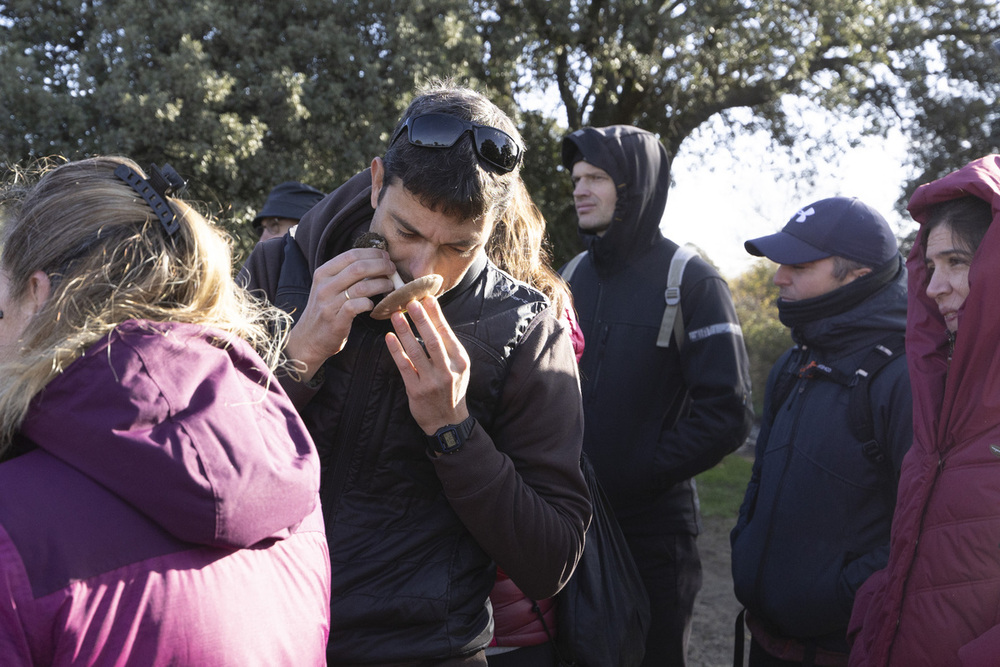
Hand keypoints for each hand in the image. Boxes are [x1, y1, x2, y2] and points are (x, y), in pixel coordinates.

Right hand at [284, 247, 395, 379]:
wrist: (309, 338)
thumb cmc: (325, 310)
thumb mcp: (328, 287)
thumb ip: (346, 274)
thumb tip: (374, 260)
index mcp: (323, 273)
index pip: (351, 255)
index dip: (372, 253)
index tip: (385, 256)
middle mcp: (325, 286)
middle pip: (359, 268)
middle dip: (381, 266)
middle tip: (392, 269)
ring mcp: (329, 304)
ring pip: (362, 287)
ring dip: (381, 284)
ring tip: (390, 286)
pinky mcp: (336, 320)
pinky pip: (358, 306)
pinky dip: (370, 303)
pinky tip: (373, 304)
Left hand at [385, 297, 470, 433]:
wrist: (447, 421)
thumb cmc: (452, 389)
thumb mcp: (459, 367)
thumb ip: (448, 346)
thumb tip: (434, 318)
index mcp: (460, 361)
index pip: (446, 333)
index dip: (436, 315)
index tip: (427, 298)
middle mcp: (447, 370)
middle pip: (432, 340)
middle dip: (421, 319)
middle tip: (410, 302)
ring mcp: (431, 381)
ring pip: (416, 351)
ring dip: (405, 332)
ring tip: (396, 316)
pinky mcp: (416, 390)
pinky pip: (404, 366)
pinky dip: (396, 351)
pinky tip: (389, 338)